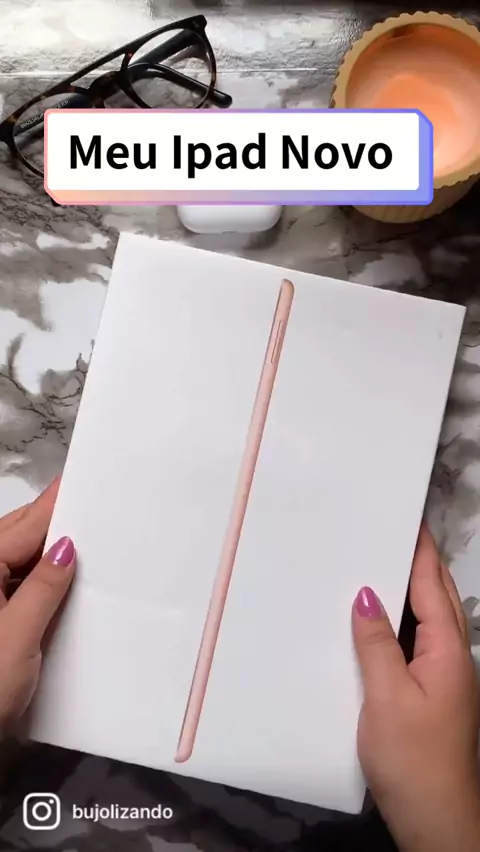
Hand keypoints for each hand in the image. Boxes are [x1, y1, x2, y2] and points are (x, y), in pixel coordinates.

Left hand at [0, 480, 74, 728]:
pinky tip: (74, 578)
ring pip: (24, 560)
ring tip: (97, 537)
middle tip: (102, 506)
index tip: (88, 479)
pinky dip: (48, 577)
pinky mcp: (0, 618)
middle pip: (21, 536)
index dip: (57, 503)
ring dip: (55, 551)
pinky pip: (24, 584)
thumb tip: (68, 546)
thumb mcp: (17, 637)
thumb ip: (43, 588)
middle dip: (58, 523)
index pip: (26, 527)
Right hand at [353, 524, 479, 851]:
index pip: (432, 585)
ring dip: (411, 588)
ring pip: (430, 618)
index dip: (420, 550)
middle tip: (390, 530)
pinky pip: (419, 641)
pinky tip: (379, 621)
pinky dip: (403, 619)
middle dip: (420, 561)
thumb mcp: (388, 697)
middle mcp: (453, 656)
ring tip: (380, 562)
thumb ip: (377, 643)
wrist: (437, 820)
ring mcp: (446, 677)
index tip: (406, 516)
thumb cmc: (412, 757)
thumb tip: (367, 592)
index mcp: (448, 650)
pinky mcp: (434, 694)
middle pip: (438, 596)